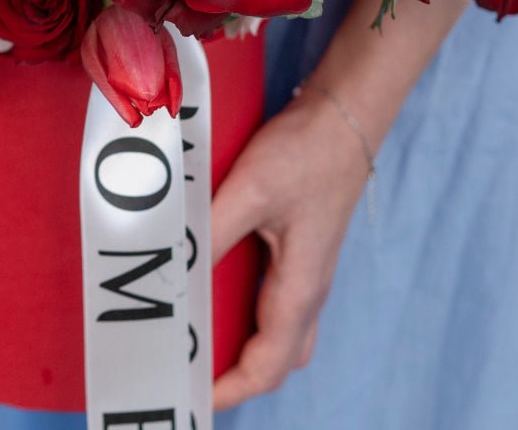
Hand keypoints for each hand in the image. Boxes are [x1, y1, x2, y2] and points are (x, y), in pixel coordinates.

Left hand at [209, 87, 367, 408]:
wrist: (343, 118)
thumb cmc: (305, 155)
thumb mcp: (251, 191)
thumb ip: (213, 230)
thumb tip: (174, 270)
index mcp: (300, 289)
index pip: (268, 365)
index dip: (231, 390)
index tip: (192, 398)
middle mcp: (308, 289)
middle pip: (277, 359)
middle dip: (239, 378)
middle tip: (193, 376)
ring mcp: (307, 269)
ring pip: (280, 333)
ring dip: (245, 349)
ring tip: (200, 344)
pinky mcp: (300, 248)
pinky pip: (277, 302)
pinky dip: (249, 315)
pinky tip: (217, 292)